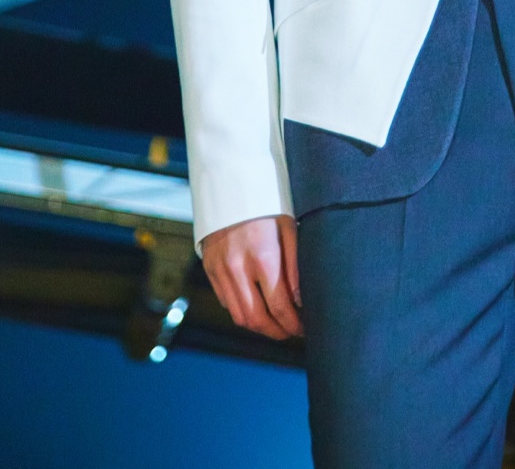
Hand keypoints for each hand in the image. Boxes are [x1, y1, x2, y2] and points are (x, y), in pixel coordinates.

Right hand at [201, 214, 302, 338]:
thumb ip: (295, 265)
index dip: (293, 324)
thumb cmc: (265, 203)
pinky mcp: (210, 268)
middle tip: (292, 332)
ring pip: (239, 316)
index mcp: (263, 256)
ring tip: (277, 324)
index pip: (279, 306)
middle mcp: (238, 268)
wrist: (228, 182)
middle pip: (257, 320)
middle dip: (277, 332)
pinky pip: (226, 302)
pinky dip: (242, 311)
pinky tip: (257, 306)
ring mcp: (220, 270)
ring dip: (259, 327)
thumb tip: (302, 300)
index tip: (304, 328)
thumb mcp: (288, 227)